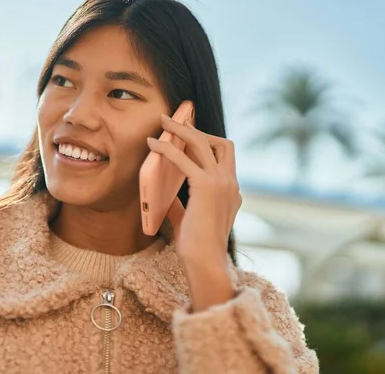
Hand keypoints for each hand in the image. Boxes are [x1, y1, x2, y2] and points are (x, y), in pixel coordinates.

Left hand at [146, 101, 241, 310]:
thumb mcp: (188, 220)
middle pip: (219, 143)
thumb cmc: (197, 248)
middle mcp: (230, 183)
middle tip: (174, 120)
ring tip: (163, 121)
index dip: (206, 142)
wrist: (205, 264)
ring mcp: (222, 183)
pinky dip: (167, 147)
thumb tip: (164, 196)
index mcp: (231, 191)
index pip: (224, 156)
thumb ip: (180, 205)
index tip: (187, 134)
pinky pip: (184, 158)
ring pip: (203, 142)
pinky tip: (153, 144)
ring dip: (182, 128)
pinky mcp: (206, 186)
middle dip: (196, 128)